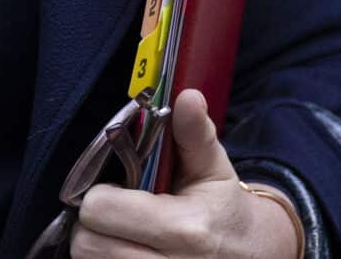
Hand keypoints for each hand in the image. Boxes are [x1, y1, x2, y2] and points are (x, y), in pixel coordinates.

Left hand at [70, 90, 302, 258]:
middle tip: (113, 212)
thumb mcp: (214, 169)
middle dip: (94, 224)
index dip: (100, 195)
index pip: (101, 210)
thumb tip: (187, 97)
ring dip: (99, 246)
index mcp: (184, 229)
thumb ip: (194, 134)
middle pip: (87, 245)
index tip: (115, 189)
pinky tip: (125, 248)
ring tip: (121, 232)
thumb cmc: (223, 211)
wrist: (252, 255)